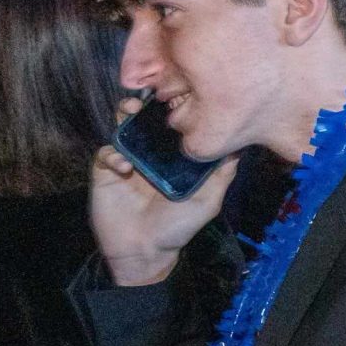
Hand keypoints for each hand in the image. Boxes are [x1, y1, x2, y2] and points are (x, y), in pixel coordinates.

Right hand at [92, 106, 236, 287]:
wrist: (144, 251)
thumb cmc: (178, 226)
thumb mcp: (208, 200)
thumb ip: (222, 174)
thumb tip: (240, 147)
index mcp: (173, 156)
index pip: (173, 125)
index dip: (175, 108)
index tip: (180, 94)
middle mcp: (150, 154)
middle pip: (146, 119)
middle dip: (147, 104)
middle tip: (151, 98)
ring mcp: (127, 160)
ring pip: (122, 127)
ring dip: (125, 116)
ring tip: (132, 112)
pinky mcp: (106, 172)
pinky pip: (106, 154)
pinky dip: (113, 155)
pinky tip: (124, 167)